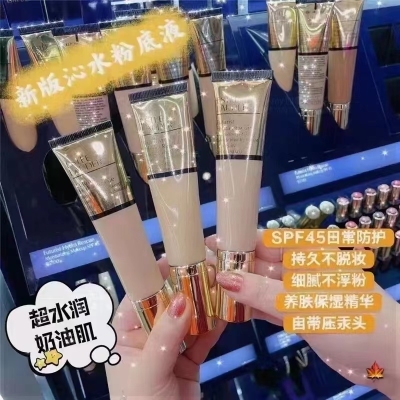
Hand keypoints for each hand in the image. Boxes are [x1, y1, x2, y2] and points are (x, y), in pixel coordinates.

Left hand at [106, 255, 225, 399]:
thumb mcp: (149, 369)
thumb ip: (165, 335)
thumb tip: (183, 298)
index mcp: (124, 332)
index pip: (138, 296)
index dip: (155, 276)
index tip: (175, 258)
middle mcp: (145, 334)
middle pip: (167, 303)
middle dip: (186, 288)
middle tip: (206, 269)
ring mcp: (168, 346)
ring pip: (187, 318)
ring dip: (203, 304)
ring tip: (219, 285)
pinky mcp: (187, 359)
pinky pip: (201, 338)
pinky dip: (213, 326)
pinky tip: (225, 312)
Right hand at [206, 232, 399, 399]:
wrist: (388, 360)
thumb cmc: (350, 317)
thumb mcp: (302, 302)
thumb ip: (261, 291)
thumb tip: (223, 277)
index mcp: (308, 252)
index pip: (266, 240)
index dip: (237, 240)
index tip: (210, 243)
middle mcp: (300, 268)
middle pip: (260, 263)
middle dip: (233, 266)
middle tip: (202, 269)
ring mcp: (298, 292)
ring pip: (261, 286)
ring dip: (238, 288)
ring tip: (208, 288)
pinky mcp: (298, 314)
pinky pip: (268, 306)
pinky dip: (250, 308)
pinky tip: (229, 308)